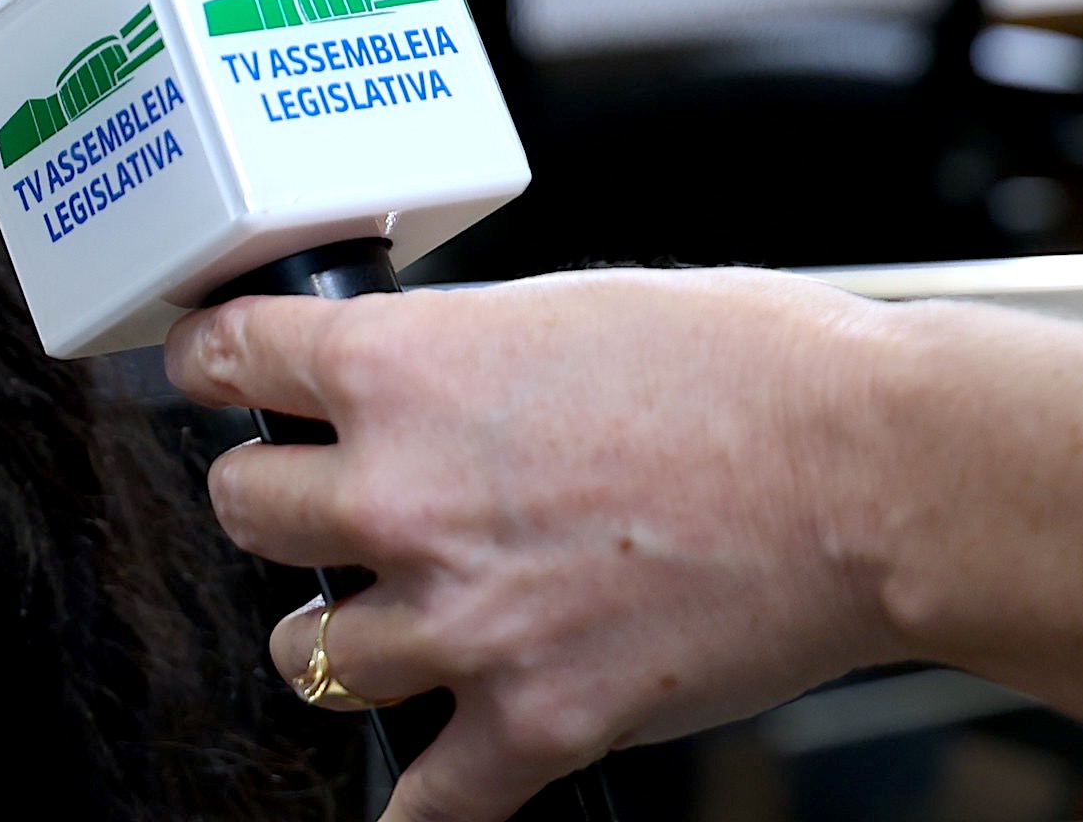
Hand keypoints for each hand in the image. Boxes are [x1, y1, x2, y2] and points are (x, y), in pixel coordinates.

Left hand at [165, 269, 904, 821]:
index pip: (227, 358)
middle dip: (277, 502)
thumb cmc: (748, 372)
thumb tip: (420, 384)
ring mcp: (459, 619)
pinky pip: (426, 801)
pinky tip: (434, 775)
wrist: (867, 475)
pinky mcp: (534, 721)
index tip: (215, 373)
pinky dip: (426, 800)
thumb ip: (458, 358)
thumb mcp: (559, 309)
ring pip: (307, 651)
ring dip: (340, 635)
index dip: (215, 363)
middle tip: (320, 501)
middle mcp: (401, 495)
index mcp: (400, 369)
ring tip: (390, 617)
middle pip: (243, 511)